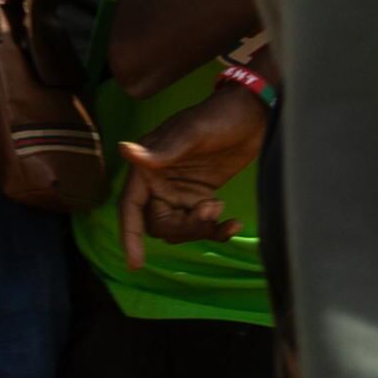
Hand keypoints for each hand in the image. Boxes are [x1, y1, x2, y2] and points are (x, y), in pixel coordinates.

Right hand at [114, 77, 268, 266]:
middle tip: (211, 211)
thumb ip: (161, 150)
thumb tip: (125, 150)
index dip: (130, 235)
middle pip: (158, 224)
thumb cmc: (217, 117)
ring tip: (222, 210)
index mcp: (148, 167)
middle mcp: (159, 182)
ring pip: (180, 228)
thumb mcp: (191, 132)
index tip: (135, 263)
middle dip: (183, 227)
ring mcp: (181, 191)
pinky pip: (203, 224)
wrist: (252, 115)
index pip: (131, 207)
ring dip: (201, 227)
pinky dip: (217, 230)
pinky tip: (233, 224)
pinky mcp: (202, 196)